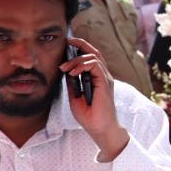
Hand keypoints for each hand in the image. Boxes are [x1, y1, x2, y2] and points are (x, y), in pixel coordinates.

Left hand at [61, 36, 129, 161]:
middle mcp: (103, 76)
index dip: (80, 48)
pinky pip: (95, 66)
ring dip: (76, 59)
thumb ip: (73, 84)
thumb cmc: (89, 116)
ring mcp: (105, 78)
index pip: (90, 57)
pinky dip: (82, 65)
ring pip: (93, 57)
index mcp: (97, 78)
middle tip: (66, 42)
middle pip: (94, 51)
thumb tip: (65, 72)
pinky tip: (72, 72)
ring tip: (64, 67)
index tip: (66, 46)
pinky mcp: (105, 82)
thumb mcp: (75, 97)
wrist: (99, 128)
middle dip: (80, 44)